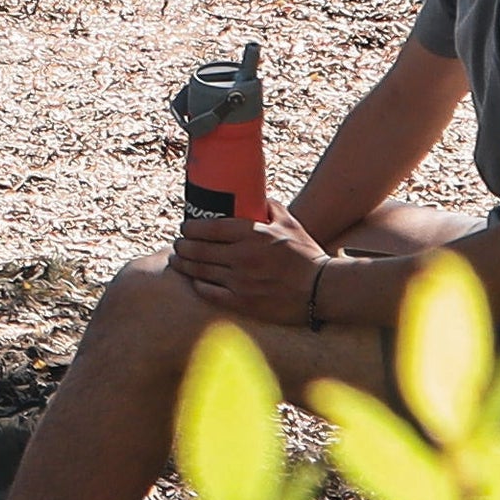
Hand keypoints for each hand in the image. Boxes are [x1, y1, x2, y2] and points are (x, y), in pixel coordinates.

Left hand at [170, 208, 318, 324]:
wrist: (322, 289)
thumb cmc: (306, 254)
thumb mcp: (290, 224)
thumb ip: (271, 208)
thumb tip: (256, 197)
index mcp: (252, 234)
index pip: (209, 227)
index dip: (191, 227)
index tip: (185, 228)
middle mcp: (242, 257)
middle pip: (198, 249)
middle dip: (183, 245)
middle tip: (179, 244)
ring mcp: (240, 281)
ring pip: (199, 270)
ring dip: (183, 264)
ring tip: (177, 260)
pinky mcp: (242, 302)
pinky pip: (210, 292)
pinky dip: (198, 284)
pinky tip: (195, 280)